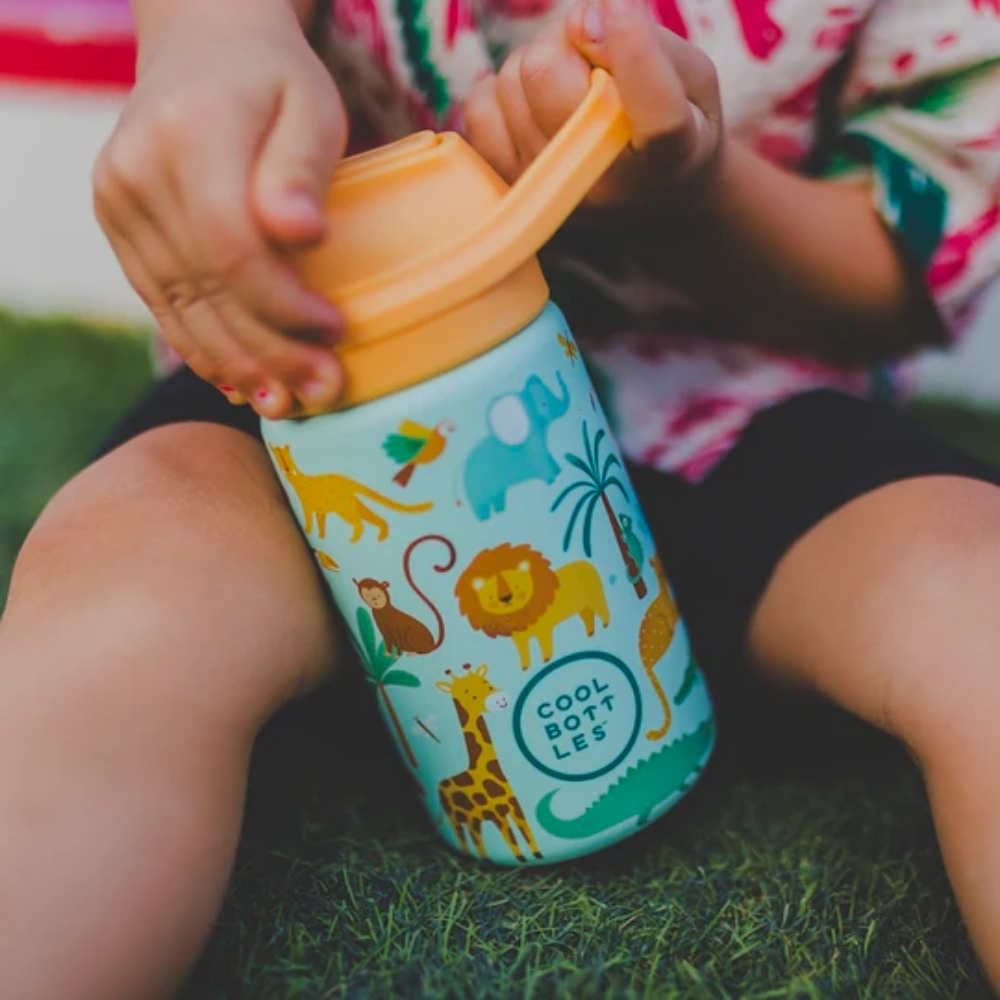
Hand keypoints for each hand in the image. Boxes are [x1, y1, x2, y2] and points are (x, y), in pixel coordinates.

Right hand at [93, 5, 346, 417]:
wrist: (202, 51)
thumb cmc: (275, 81)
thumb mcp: (311, 104)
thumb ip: (304, 167)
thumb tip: (302, 234)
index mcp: (189, 136)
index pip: (233, 248)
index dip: (285, 303)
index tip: (337, 331)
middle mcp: (138, 173)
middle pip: (207, 288)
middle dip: (271, 351)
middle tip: (324, 390)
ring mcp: (118, 203)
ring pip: (181, 306)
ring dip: (238, 365)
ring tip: (286, 403)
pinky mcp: (118, 225)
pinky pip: (161, 302)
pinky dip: (202, 347)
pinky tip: (239, 382)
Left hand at [464, 0, 722, 215]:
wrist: (651, 208)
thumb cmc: (678, 129)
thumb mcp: (693, 83)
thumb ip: (650, 43)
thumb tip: (581, 19)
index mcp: (668, 156)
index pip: (650, 107)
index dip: (631, 45)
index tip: (620, 9)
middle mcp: (599, 184)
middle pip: (543, 70)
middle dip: (565, 40)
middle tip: (591, 55)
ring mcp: (546, 191)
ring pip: (509, 80)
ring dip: (537, 65)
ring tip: (571, 88)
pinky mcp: (509, 188)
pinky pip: (480, 108)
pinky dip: (505, 92)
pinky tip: (540, 108)